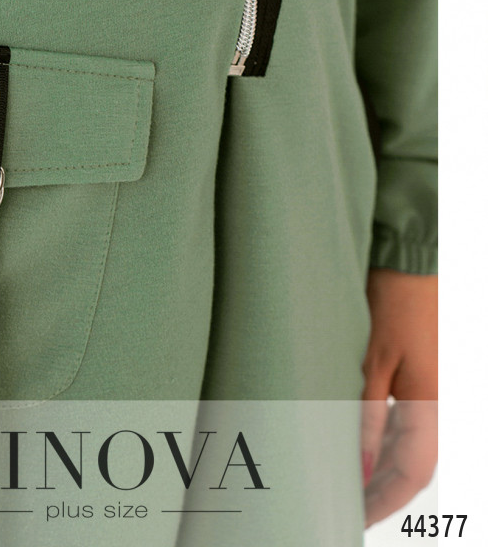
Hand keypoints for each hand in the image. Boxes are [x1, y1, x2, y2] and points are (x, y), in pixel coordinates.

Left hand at [360, 268, 437, 527]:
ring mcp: (429, 388)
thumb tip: (362, 469)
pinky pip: (403, 418)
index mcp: (432, 405)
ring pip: (408, 443)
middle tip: (345, 505)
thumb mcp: (372, 362)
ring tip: (343, 479)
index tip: (356, 519)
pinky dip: (381, 436)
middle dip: (381, 490)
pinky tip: (356, 439)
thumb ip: (367, 416)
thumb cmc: (394, 302)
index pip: (413, 474)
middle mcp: (436, 402)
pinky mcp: (417, 373)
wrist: (410, 259)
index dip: (385, 502)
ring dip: (380, 464)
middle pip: (412, 464)